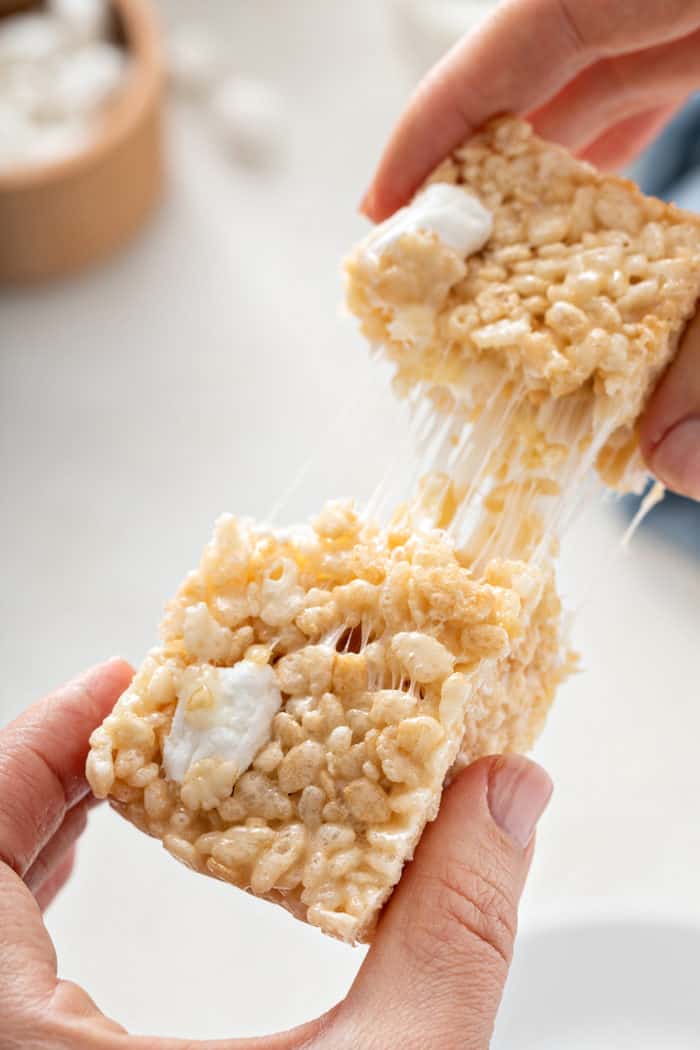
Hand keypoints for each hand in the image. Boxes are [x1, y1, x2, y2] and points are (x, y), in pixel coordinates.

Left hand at [0, 661, 551, 1048]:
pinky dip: (25, 891)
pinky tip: (77, 865)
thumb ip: (449, 930)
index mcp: (15, 1049)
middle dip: (49, 769)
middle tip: (135, 708)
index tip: (120, 680)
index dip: (40, 738)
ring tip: (112, 767)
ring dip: (32, 823)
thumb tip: (505, 795)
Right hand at [362, 0, 699, 500]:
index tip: (385, 200)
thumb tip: (670, 460)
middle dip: (488, 160)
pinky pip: (655, 88)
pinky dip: (615, 157)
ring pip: (603, 81)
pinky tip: (601, 226)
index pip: (530, 27)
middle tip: (443, 255)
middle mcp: (683, 3)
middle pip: (551, 68)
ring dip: (549, 169)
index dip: (442, 111)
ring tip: (504, 258)